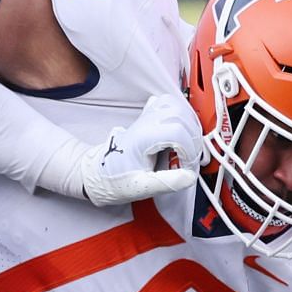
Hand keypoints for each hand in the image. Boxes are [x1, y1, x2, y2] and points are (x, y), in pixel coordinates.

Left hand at [66, 93, 202, 206]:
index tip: (187, 166)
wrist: (99, 173)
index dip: (189, 149)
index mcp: (143, 138)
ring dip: (189, 123)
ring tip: (188, 144)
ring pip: (175, 104)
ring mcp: (145, 118)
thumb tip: (189, 176)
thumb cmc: (117, 180)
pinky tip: (179, 131)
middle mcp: (144, 123)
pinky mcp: (147, 118)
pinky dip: (179, 114)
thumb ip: (166, 183)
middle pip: (181, 115)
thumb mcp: (141, 187)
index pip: (177, 131)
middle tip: (189, 157)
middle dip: (193, 137)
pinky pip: (167, 104)